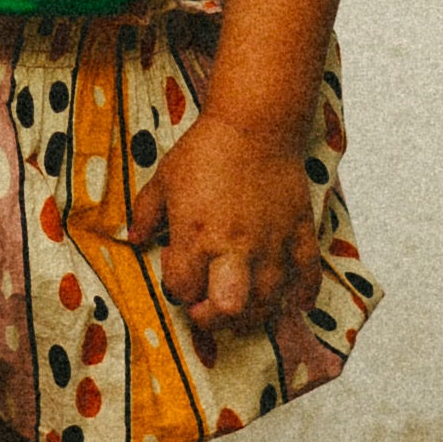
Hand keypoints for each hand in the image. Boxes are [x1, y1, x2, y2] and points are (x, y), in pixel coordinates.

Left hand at [154, 105, 318, 327]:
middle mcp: (234, 247)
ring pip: (268, 302)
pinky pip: (309, 276)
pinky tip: (297, 305)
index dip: (177, 287)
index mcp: (196, 235)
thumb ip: (145, 212)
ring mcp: (271, 244)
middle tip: (208, 307)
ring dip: (253, 314)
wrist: (255, 123)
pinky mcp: (299, 233)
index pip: (183, 288)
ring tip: (242, 307)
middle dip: (214, 318)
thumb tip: (134, 239)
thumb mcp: (164, 178)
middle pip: (228, 309)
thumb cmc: (206, 149)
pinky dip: (305, 295)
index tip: (179, 272)